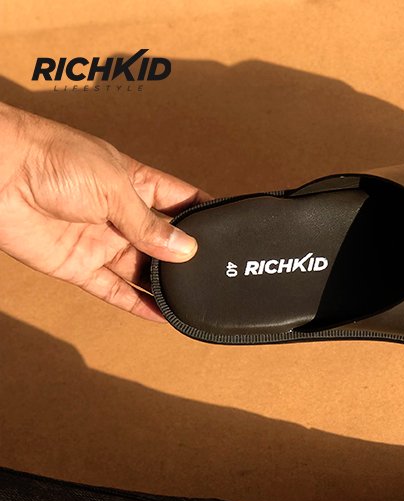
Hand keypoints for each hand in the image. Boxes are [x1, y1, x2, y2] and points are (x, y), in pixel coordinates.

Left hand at [0, 102, 209, 320]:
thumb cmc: (49, 157)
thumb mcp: (113, 186)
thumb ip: (150, 223)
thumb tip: (185, 250)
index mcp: (135, 183)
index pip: (181, 201)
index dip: (205, 214)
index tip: (231, 230)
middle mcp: (121, 215)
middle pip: (165, 243)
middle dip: (189, 257)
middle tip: (216, 275)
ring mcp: (102, 242)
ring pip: (143, 272)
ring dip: (166, 286)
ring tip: (195, 301)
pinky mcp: (79, 266)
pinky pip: (114, 292)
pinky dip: (138, 306)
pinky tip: (162, 316)